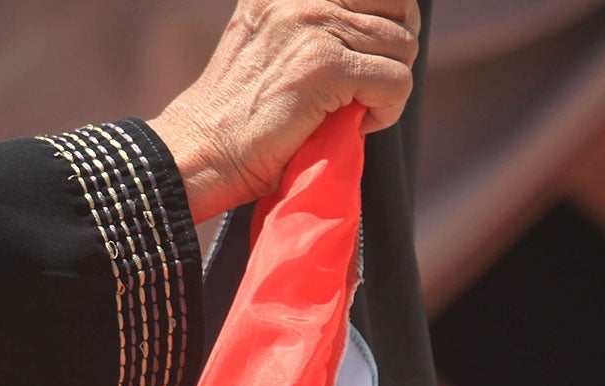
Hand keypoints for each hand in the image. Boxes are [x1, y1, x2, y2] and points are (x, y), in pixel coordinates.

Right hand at [149, 0, 420, 222]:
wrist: (202, 151)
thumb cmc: (239, 115)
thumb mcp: (271, 42)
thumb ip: (312, 23)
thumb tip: (378, 27)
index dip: (388, 16)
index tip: (372, 51)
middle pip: (398, 3)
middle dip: (398, 47)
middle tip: (373, 82)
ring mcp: (314, 26)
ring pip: (402, 44)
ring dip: (390, 84)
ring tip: (356, 108)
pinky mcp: (325, 67)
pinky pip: (395, 80)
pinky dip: (386, 110)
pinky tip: (356, 123)